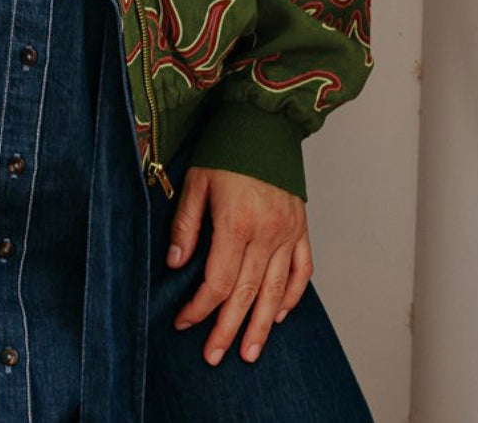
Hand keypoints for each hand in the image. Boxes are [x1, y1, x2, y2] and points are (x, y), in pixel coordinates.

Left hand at [167, 166, 312, 365]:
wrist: (263, 122)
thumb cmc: (226, 149)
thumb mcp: (195, 182)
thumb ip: (186, 225)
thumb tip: (175, 263)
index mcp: (236, 222)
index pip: (218, 281)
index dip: (199, 307)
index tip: (183, 322)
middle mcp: (266, 233)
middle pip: (247, 294)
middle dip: (228, 328)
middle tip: (214, 355)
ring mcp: (288, 232)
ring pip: (276, 291)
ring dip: (262, 325)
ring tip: (249, 352)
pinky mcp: (301, 228)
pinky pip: (302, 271)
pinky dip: (292, 296)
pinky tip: (280, 314)